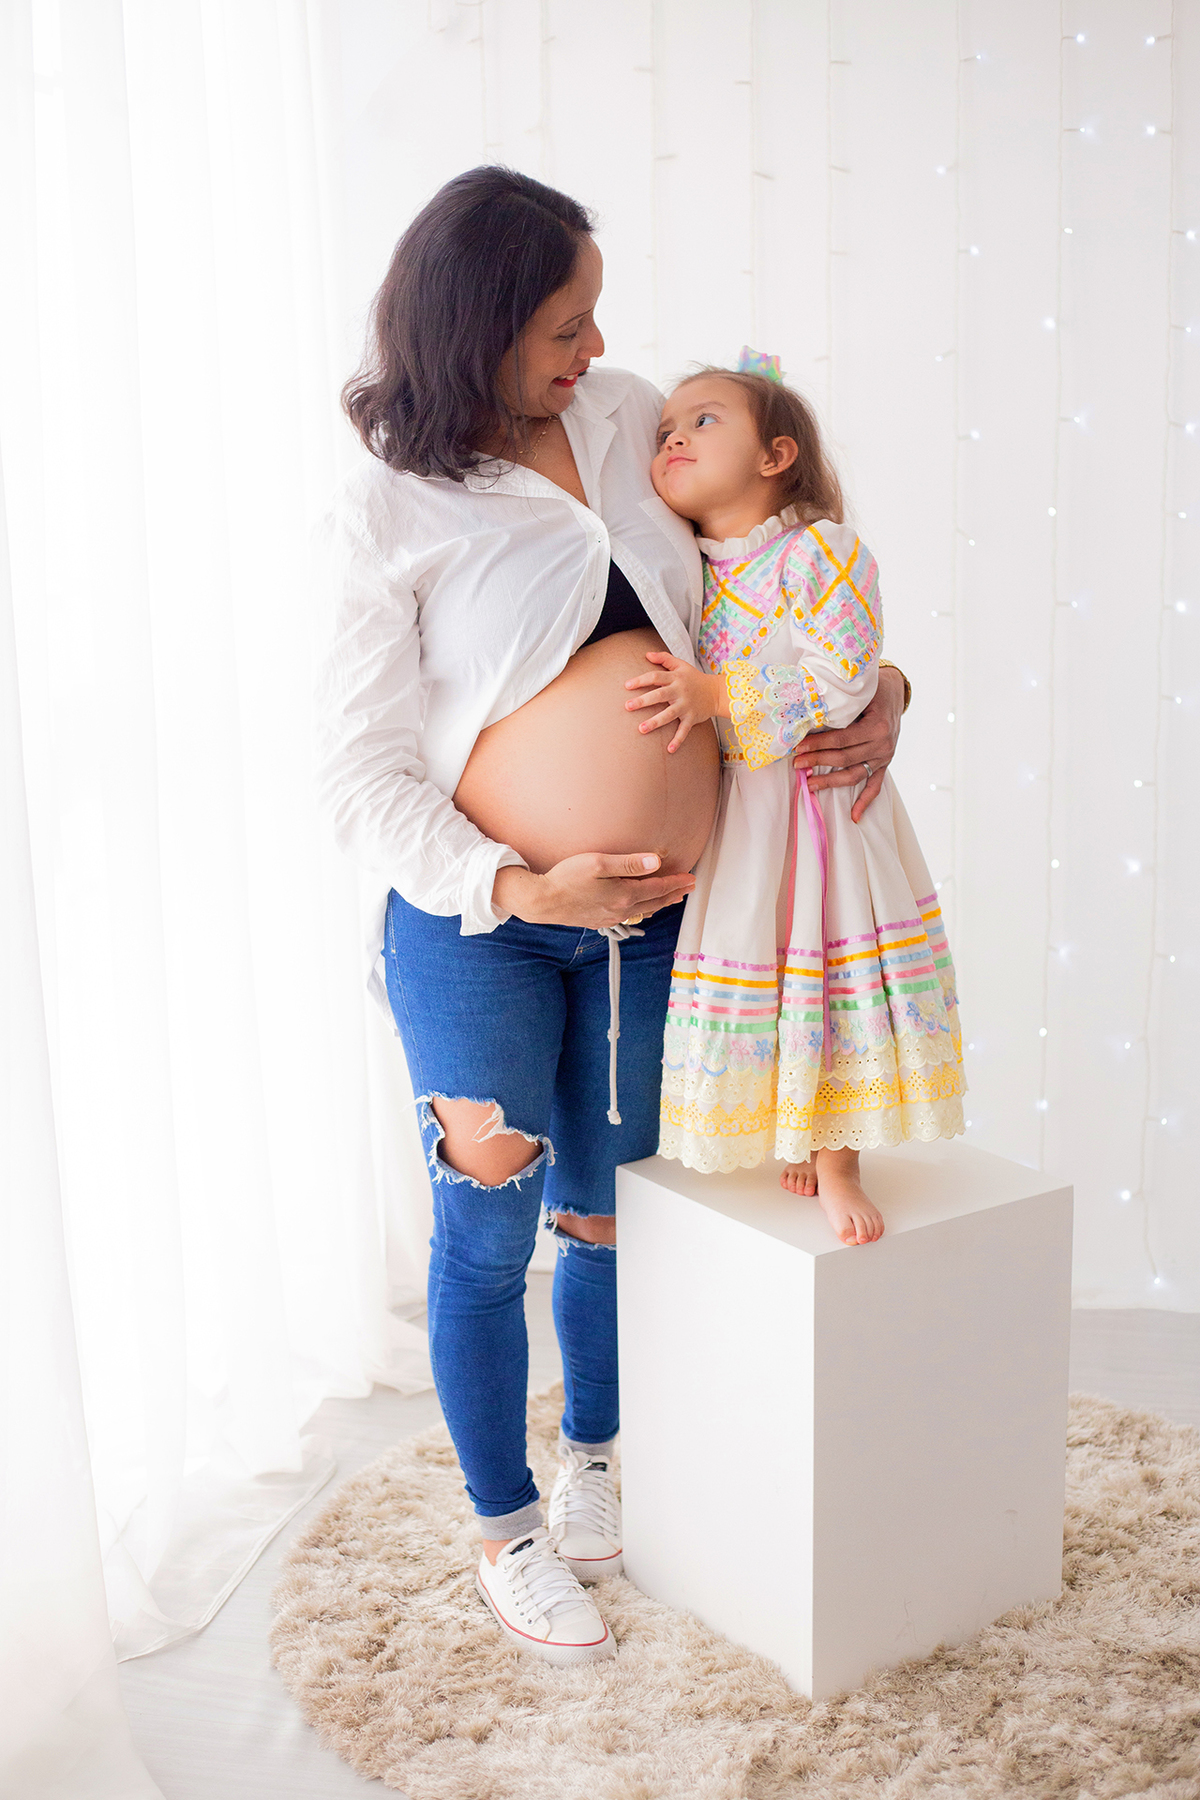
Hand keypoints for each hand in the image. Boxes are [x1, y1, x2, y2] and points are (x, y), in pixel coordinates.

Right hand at [493, 852, 694, 928]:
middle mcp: (621, 910)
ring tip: (671, 897)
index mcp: (624, 895)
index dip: (676, 882)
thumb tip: (656, 862)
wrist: (543, 902)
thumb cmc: (566, 878)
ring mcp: (611, 918)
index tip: (691, 878)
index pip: (658, 887)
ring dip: (660, 903)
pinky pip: (630, 916)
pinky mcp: (600, 921)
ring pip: (644, 911)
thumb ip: (629, 863)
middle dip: (674, 893)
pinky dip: (643, 909)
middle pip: (655, 902)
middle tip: (689, 887)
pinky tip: (642, 907)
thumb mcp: (598, 864)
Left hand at [623, 652, 725, 752]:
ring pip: (669, 714)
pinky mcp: (692, 718)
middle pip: (659, 695)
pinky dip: (678, 740)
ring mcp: (686, 706)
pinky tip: (669, 750)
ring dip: (655, 722)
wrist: (717, 692)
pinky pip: (684, 730)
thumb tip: (646, 654)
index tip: (626, 686)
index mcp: (675, 678)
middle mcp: (680, 691)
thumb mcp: (681, 665)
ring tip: (641, 729)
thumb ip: (664, 658)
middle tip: (627, 707)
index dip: (641, 680)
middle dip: (643, 701)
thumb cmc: (695, 678)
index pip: (656, 677)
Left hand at [793, 665, 904, 823]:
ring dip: (831, 782)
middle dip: (818, 761)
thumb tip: (807, 717)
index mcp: (877, 726)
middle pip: (845, 758)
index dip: (819, 745)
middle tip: (796, 764)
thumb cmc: (873, 688)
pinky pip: (875, 786)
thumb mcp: (858, 693)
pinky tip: (854, 816)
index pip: (842, 740)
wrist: (895, 690)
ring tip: (810, 785)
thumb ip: (840, 707)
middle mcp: (883, 744)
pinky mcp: (885, 764)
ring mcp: (885, 756)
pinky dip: (865, 802)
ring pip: (855, 775)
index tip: (799, 747)